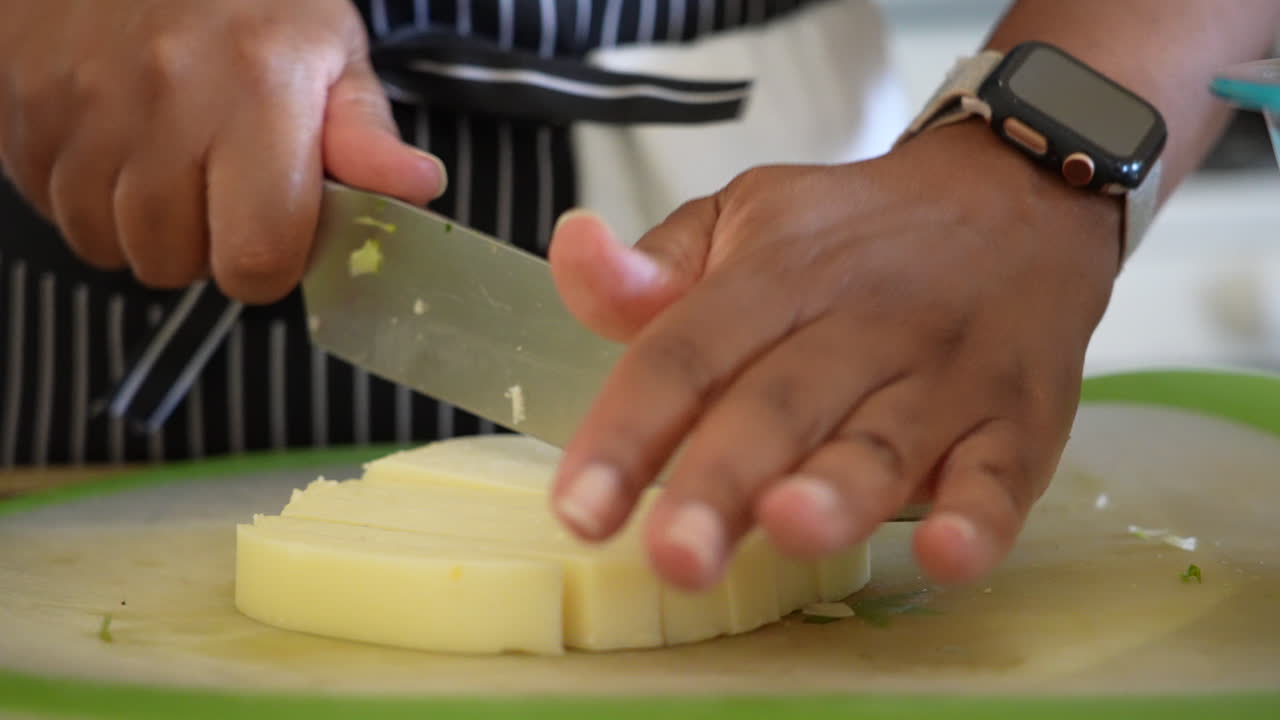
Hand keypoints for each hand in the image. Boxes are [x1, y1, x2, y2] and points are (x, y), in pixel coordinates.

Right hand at [0, 0, 444, 302]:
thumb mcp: (327, 50)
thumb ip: (365, 134)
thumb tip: (420, 188)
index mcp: (259, 90)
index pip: (258, 256)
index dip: (271, 264)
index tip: (276, 230)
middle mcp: (166, 99)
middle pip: (177, 263)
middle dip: (206, 247)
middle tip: (219, 186)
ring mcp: (82, 105)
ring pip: (111, 246)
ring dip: (144, 228)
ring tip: (168, 163)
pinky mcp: (23, 110)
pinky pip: (55, 209)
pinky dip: (89, 197)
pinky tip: (118, 146)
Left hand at [548, 122, 1119, 588]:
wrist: (1015, 199)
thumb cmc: (853, 234)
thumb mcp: (746, 217)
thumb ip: (657, 264)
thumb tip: (574, 252)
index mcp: (775, 275)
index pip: (687, 353)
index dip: (629, 429)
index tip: (578, 508)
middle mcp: (859, 324)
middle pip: (778, 407)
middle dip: (723, 483)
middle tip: (673, 556)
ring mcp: (944, 376)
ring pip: (883, 442)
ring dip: (838, 491)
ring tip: (790, 528)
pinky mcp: (1018, 420)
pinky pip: (1003, 476)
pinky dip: (978, 517)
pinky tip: (946, 552)